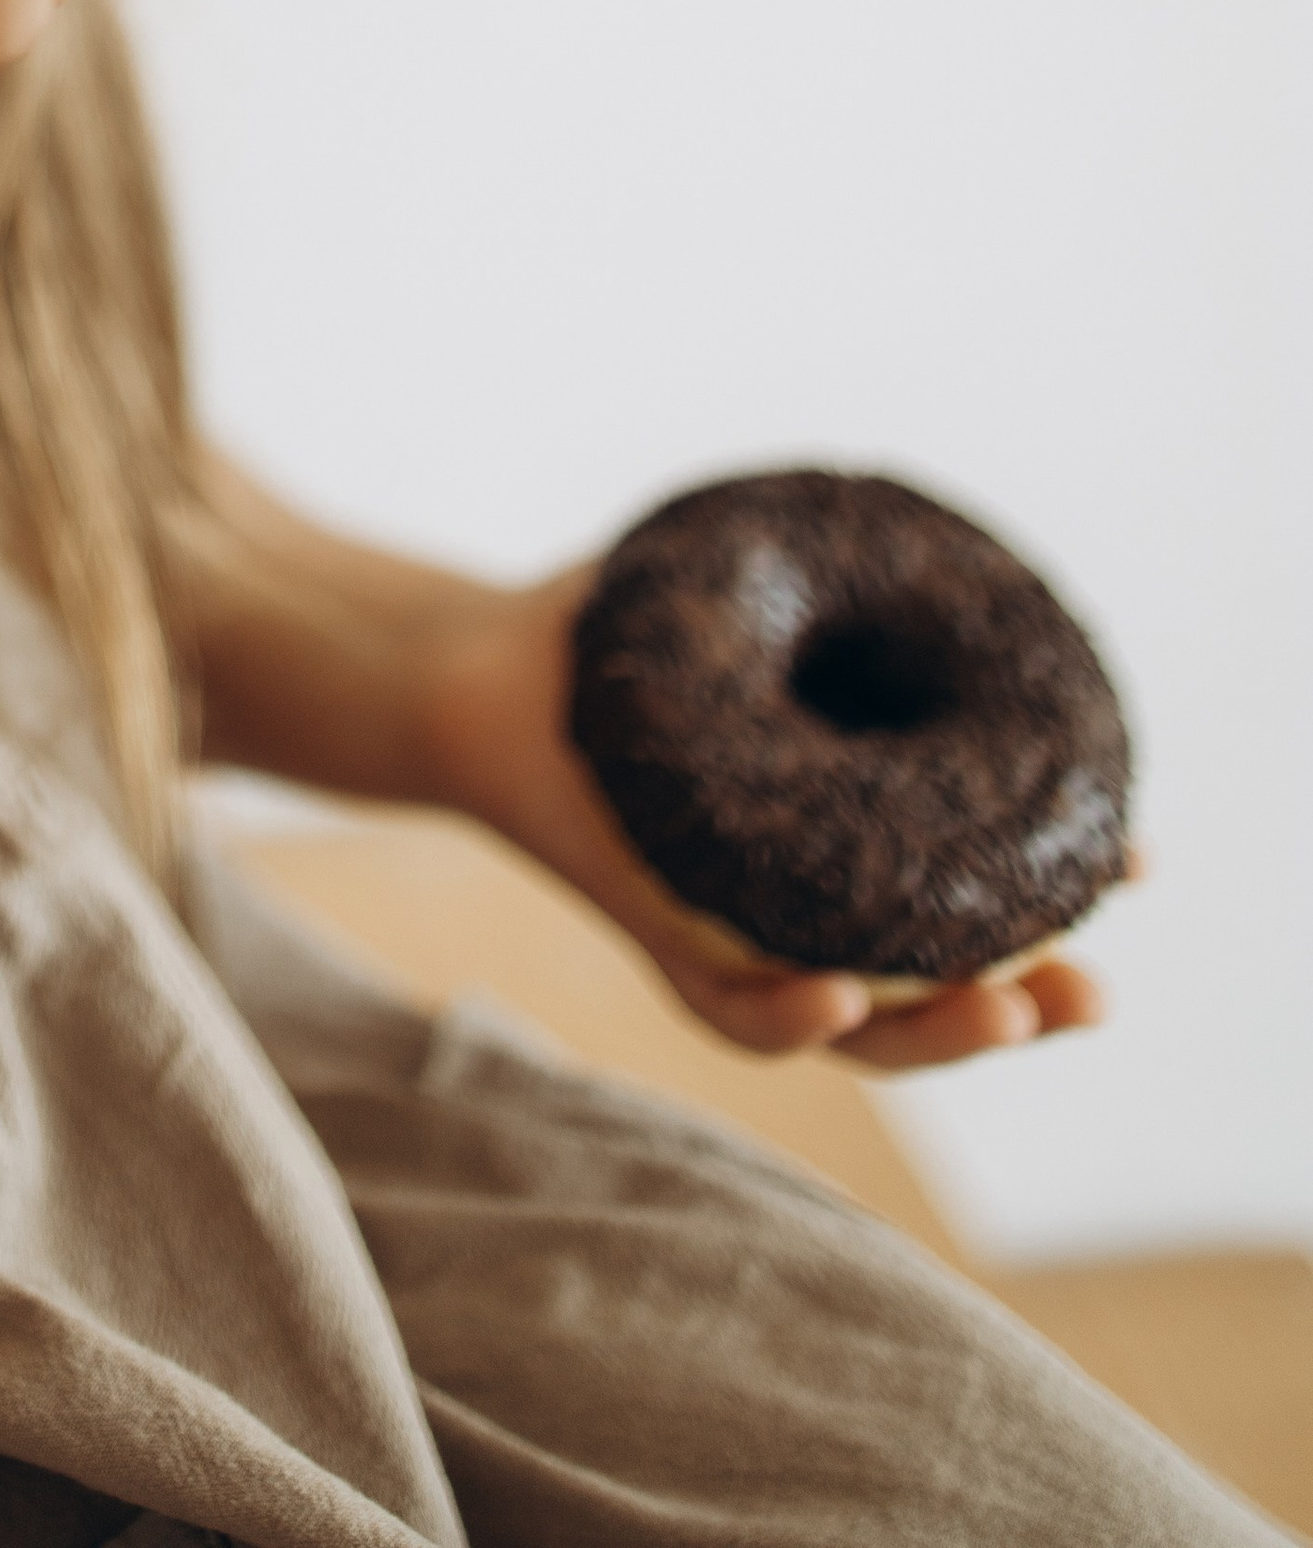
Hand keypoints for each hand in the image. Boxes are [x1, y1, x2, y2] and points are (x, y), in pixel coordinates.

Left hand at [419, 567, 1111, 1072]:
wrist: (462, 663)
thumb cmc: (610, 641)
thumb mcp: (747, 610)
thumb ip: (839, 609)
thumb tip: (948, 572)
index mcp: (826, 847)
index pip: (960, 901)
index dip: (1050, 900)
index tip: (1137, 863)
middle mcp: (780, 908)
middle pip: (922, 994)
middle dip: (1019, 1004)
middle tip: (1095, 991)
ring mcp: (711, 925)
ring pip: (842, 1021)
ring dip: (930, 1027)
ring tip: (1009, 1003)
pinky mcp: (635, 915)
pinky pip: (717, 993)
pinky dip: (782, 1008)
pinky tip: (838, 994)